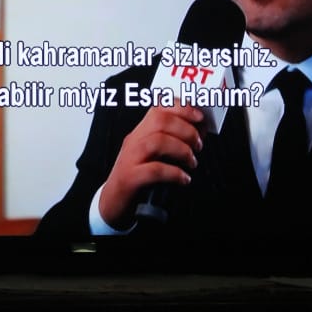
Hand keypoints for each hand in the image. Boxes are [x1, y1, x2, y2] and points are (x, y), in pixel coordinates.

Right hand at [98, 105, 203, 229]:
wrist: (112, 204)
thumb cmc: (137, 180)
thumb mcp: (153, 156)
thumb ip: (172, 143)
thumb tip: (198, 133)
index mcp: (140, 133)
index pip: (159, 107)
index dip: (182, 108)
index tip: (199, 117)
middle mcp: (134, 142)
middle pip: (159, 121)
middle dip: (186, 129)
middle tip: (198, 144)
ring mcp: (130, 159)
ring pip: (157, 141)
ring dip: (182, 150)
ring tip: (191, 162)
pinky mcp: (129, 179)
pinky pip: (154, 170)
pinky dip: (174, 173)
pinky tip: (183, 179)